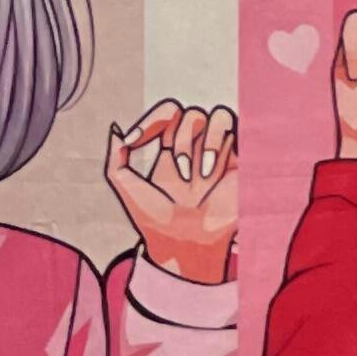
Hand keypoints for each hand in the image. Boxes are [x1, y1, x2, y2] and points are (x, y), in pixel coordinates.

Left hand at [106, 98, 239, 283]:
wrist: (184, 243)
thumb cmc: (155, 221)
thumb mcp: (126, 188)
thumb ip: (115, 159)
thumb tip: (116, 130)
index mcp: (174, 149)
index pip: (168, 112)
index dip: (150, 120)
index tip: (132, 140)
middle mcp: (199, 147)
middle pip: (191, 113)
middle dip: (182, 140)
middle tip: (182, 175)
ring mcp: (221, 152)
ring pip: (216, 114)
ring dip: (203, 141)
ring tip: (199, 174)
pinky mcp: (242, 159)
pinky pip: (234, 128)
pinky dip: (218, 142)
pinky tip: (210, 172)